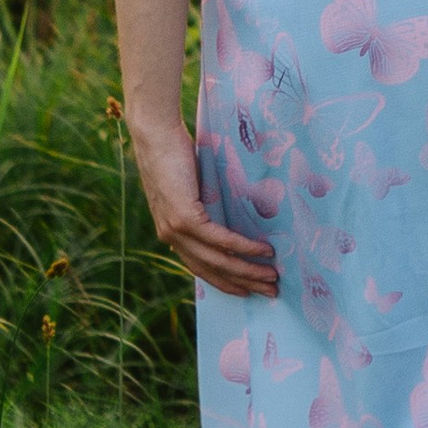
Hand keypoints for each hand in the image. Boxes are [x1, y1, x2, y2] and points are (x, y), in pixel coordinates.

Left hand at [127, 112, 280, 297]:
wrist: (155, 135)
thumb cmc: (174, 153)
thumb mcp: (190, 187)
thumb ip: (204, 205)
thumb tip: (233, 213)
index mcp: (171, 232)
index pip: (200, 267)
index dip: (225, 281)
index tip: (247, 291)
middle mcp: (171, 237)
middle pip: (212, 269)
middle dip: (243, 283)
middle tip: (271, 291)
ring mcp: (176, 230)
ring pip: (217, 260)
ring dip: (248, 270)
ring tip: (273, 276)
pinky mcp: (184, 217)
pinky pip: (219, 240)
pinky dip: (243, 247)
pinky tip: (262, 250)